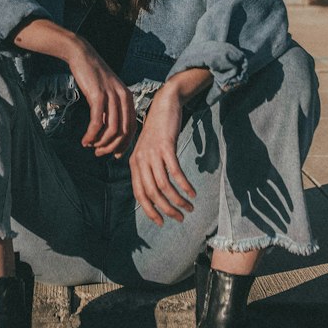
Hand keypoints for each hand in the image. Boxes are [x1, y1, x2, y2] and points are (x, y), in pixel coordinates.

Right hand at [68, 40, 137, 157]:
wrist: (83, 56)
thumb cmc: (94, 77)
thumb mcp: (107, 94)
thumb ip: (110, 111)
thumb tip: (108, 134)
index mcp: (128, 98)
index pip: (132, 129)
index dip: (124, 145)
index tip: (115, 154)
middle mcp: (123, 98)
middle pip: (123, 132)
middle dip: (112, 147)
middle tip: (99, 154)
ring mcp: (112, 96)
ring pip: (112, 130)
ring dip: (101, 143)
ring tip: (91, 147)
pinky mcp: (98, 95)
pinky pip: (97, 122)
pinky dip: (91, 135)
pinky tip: (85, 140)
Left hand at [129, 84, 195, 225]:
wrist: (164, 104)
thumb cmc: (158, 130)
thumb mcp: (147, 150)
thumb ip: (147, 168)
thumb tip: (153, 191)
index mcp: (134, 164)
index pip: (139, 194)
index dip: (150, 211)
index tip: (161, 222)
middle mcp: (141, 160)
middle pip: (152, 193)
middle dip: (167, 210)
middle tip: (180, 218)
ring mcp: (152, 153)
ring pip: (164, 185)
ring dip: (178, 200)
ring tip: (190, 207)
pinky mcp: (166, 146)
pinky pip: (175, 172)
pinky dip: (184, 185)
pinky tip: (192, 192)